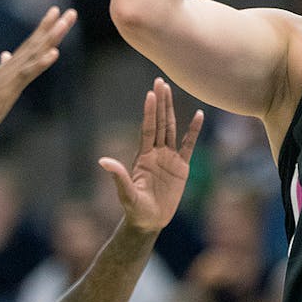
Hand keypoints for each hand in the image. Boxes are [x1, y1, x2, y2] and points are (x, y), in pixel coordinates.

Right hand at [0, 7, 76, 152]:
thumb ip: (0, 73)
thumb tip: (5, 56)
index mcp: (4, 71)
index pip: (27, 46)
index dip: (43, 30)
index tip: (56, 14)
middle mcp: (5, 70)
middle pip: (33, 45)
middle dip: (52, 28)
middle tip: (71, 12)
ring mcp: (5, 79)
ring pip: (32, 54)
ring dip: (50, 38)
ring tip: (65, 22)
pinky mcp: (4, 91)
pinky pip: (26, 74)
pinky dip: (41, 63)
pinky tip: (55, 53)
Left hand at [99, 78, 203, 234]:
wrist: (149, 221)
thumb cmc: (135, 209)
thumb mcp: (126, 194)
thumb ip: (118, 176)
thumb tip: (103, 161)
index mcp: (143, 156)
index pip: (147, 129)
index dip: (149, 112)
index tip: (150, 94)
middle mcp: (155, 152)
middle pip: (159, 122)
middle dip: (160, 102)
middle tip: (160, 81)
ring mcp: (169, 158)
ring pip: (171, 128)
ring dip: (172, 110)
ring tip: (171, 89)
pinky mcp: (181, 167)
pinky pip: (188, 145)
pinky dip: (193, 130)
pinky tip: (199, 115)